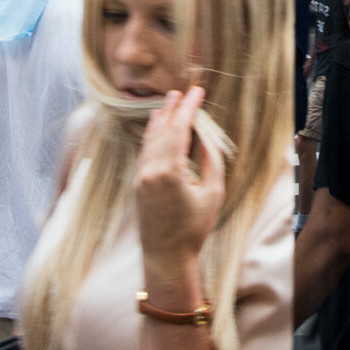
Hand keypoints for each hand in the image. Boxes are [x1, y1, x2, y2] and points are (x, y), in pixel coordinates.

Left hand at [134, 86, 226, 276]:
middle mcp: (151, 170)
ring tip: (167, 103)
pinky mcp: (137, 184)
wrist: (166, 257)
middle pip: (162, 131)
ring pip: (150, 140)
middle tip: (181, 92)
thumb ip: (210, 160)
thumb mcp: (212, 193)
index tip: (197, 93)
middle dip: (172, 110)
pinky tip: (156, 128)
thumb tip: (204, 136)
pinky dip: (151, 137)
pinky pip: (145, 152)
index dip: (189, 109)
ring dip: (159, 120)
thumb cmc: (194, 229)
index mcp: (170, 171)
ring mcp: (141, 177)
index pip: (179, 129)